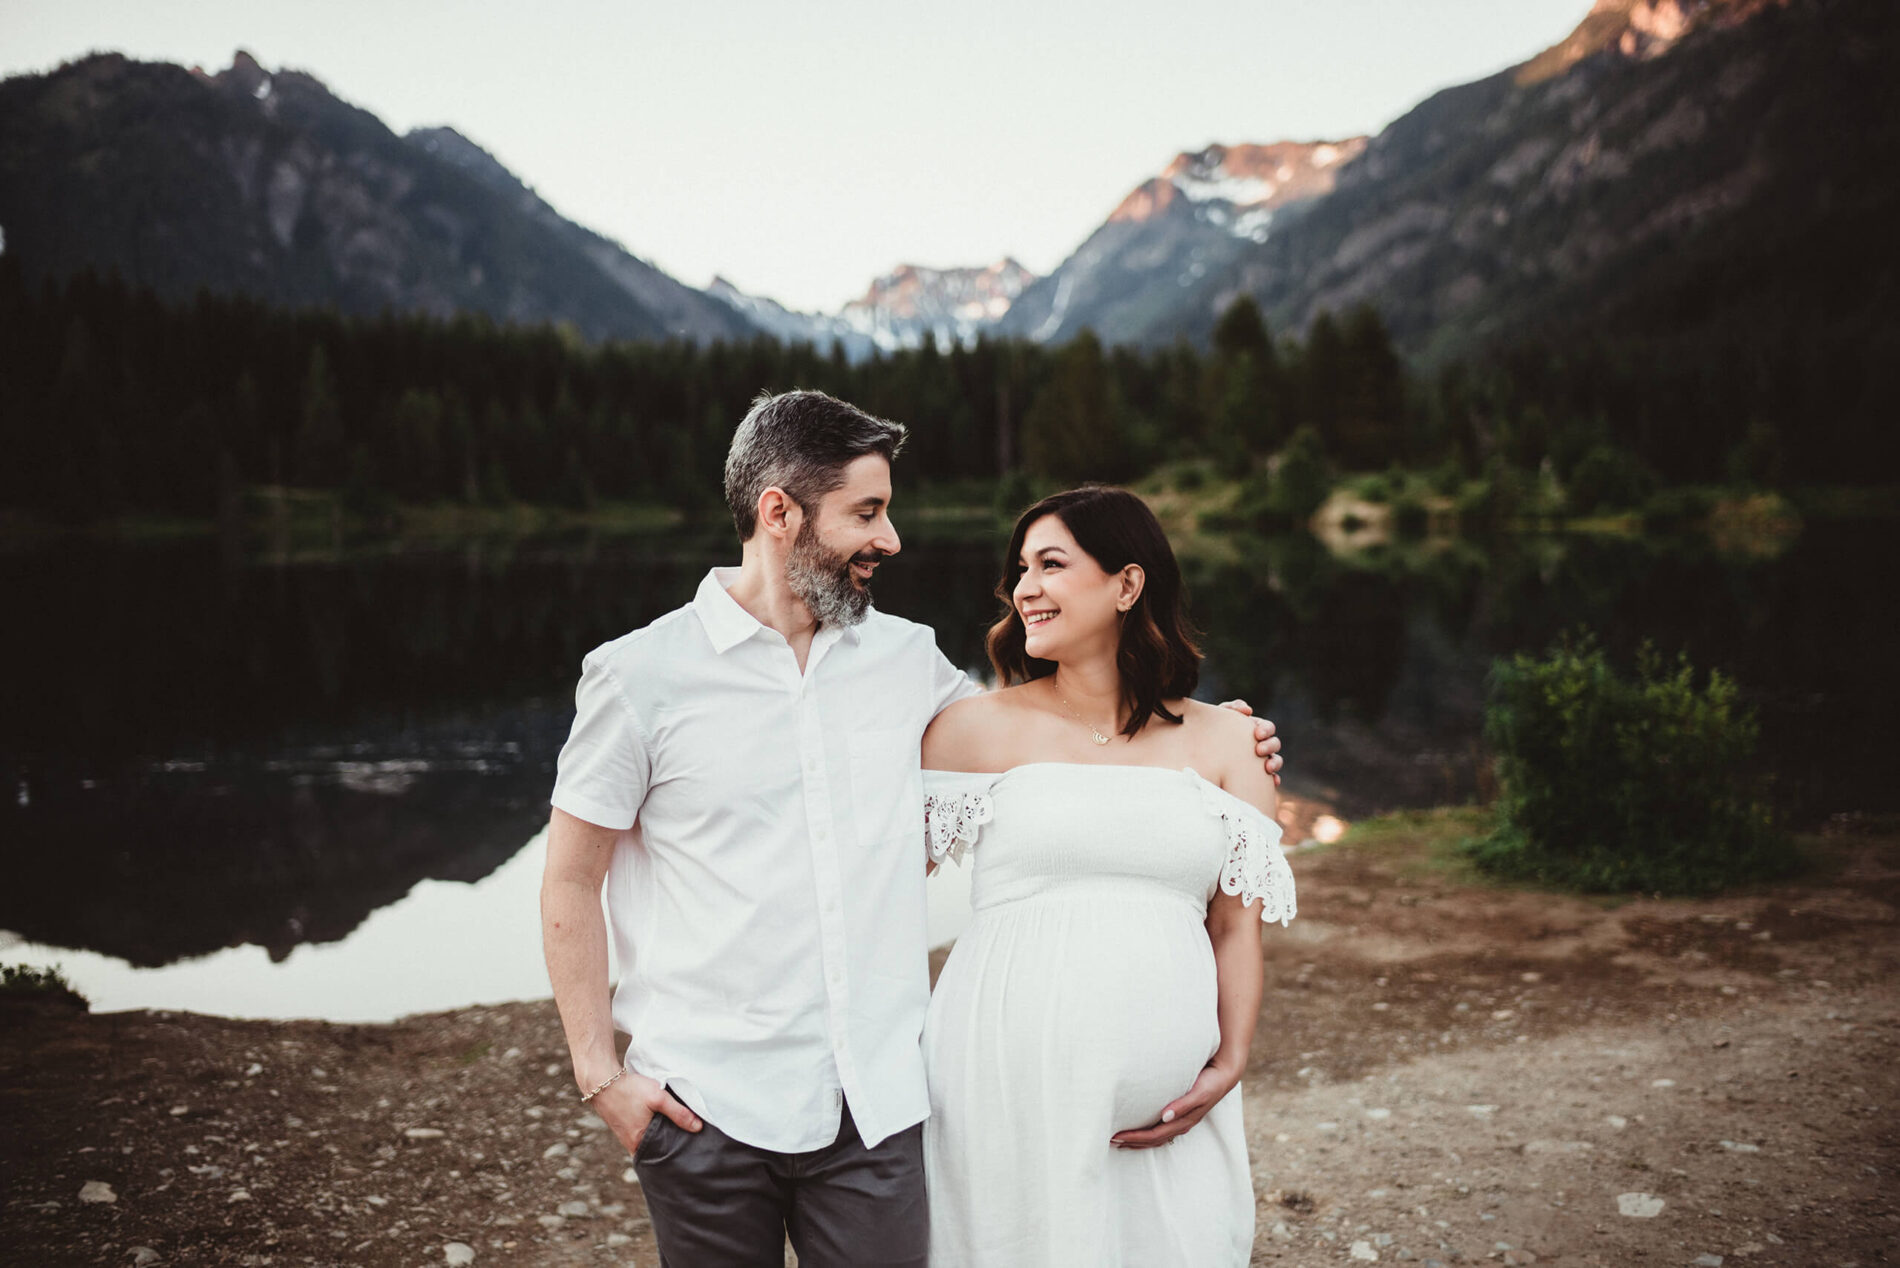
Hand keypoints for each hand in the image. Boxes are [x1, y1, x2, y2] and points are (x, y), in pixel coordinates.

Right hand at [589, 1068, 701, 1157]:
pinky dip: (650, 1130)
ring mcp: (625, 1136)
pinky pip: (640, 1134)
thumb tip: (698, 1128)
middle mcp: (631, 1144)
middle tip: (686, 1142)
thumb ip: (678, 1113)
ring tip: (675, 1131)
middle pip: (655, 1150)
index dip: (675, 1154)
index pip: (662, 1157)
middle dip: (668, 1147)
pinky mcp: (622, 1128)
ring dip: (659, 1137)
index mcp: (639, 1142)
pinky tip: (658, 1122)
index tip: (688, 1151)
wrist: (602, 1081)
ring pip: (648, 1142)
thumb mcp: (658, 1098)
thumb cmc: (629, 1089)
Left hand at [1110, 1063, 1237, 1148]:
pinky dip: (1147, 1134)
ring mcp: (1181, 1121)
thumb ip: (1182, 1104)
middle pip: (1152, 1140)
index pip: (1153, 1135)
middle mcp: (1180, 1124)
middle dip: (1132, 1142)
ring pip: (1156, 1138)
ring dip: (1138, 1141)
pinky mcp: (1180, 1114)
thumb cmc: (1210, 1082)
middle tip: (1110, 1141)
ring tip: (1120, 1140)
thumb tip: (1164, 1116)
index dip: (1135, 1138)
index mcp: (1183, 1121)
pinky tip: (1138, 1130)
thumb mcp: (1198, 1092)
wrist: (1224, 1075)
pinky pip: (1160, 1130)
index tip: (1116, 1137)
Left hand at [1218, 700, 1282, 786]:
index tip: (1257, 734)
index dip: (1266, 730)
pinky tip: (1273, 782)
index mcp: (1255, 729)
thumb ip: (1231, 708)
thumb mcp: (1219, 717)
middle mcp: (1261, 744)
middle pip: (1274, 743)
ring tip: (1267, 768)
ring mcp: (1261, 761)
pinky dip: (1275, 779)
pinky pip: (1271, 779)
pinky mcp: (1258, 776)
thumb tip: (1248, 710)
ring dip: (1275, 763)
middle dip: (1269, 746)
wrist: (1201, 749)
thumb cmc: (1212, 730)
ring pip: (1276, 760)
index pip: (1268, 727)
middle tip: (1259, 750)